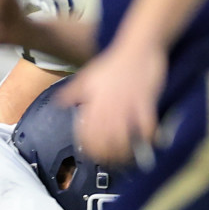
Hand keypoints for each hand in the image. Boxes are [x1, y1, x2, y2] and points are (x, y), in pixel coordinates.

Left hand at [58, 40, 166, 164]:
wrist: (137, 47)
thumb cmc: (112, 63)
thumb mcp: (87, 77)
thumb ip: (72, 92)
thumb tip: (59, 103)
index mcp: (92, 103)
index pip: (86, 132)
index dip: (89, 147)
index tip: (93, 155)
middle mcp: (107, 107)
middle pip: (104, 140)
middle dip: (107, 155)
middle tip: (112, 162)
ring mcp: (127, 105)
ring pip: (123, 137)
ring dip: (126, 151)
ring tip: (128, 157)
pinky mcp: (145, 102)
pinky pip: (146, 125)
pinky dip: (147, 137)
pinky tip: (149, 142)